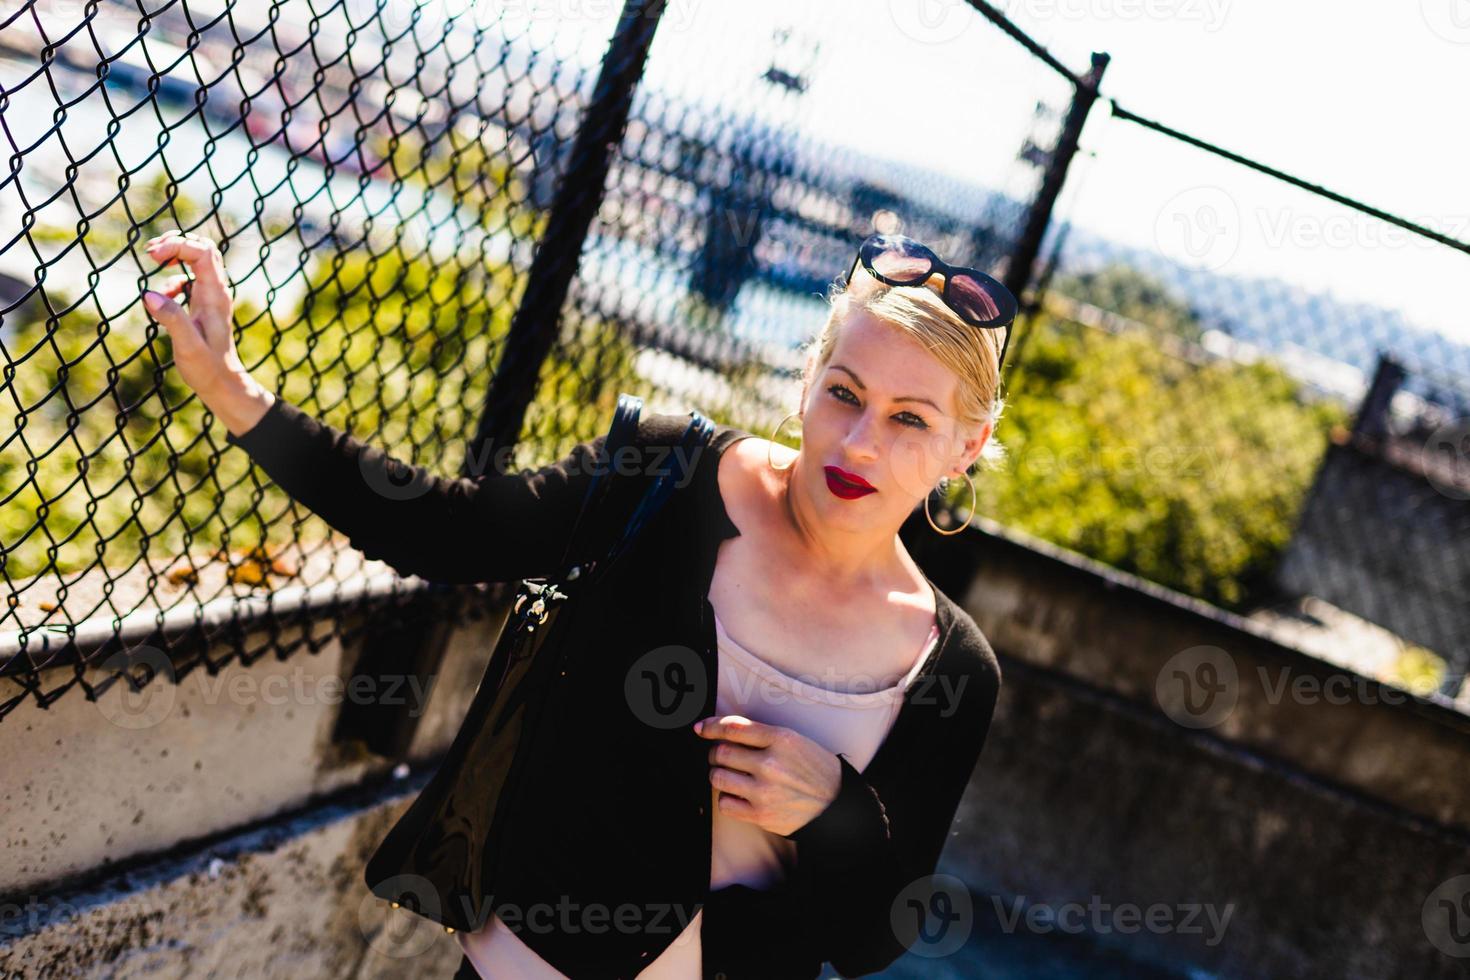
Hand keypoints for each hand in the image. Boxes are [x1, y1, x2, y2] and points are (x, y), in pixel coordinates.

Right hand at [141, 230, 272, 435]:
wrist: (222, 384)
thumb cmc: (207, 368)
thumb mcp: (188, 346)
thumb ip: (172, 319)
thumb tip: (149, 294)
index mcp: (215, 296)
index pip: (202, 252)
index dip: (177, 246)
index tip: (152, 256)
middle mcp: (216, 291)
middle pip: (203, 248)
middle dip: (177, 242)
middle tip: (151, 252)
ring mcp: (211, 297)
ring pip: (198, 259)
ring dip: (175, 254)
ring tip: (153, 260)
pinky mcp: (203, 305)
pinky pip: (191, 277)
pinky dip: (174, 276)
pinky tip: (164, 294)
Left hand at [694, 715, 842, 836]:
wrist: (837, 804)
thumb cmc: (814, 768)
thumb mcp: (795, 740)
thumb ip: (762, 735)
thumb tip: (723, 731)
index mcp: (780, 739)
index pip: (733, 727)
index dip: (711, 726)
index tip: (700, 729)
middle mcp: (770, 763)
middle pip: (721, 752)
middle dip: (716, 753)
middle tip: (722, 757)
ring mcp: (764, 791)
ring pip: (718, 777)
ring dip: (719, 775)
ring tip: (730, 776)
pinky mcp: (761, 815)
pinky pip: (725, 803)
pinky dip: (726, 798)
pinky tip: (738, 795)